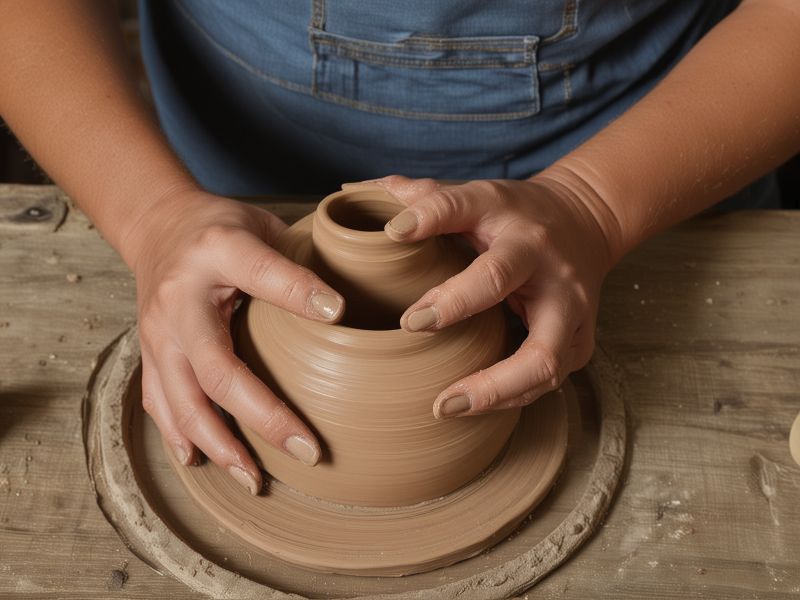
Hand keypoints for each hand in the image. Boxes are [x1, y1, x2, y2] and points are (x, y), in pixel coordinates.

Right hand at [122, 188, 343, 493]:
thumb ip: (300, 259)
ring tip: (257, 480)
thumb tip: (347, 306)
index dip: (301, 294)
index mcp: (218, 252)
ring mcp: (157, 331)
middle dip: (263, 417)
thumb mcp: (264, 225)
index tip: (340, 315)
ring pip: (182, 401)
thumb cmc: (222, 227)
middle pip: (217, 369)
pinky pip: (159, 403)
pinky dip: (180, 437)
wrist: (157, 225)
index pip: (263, 274)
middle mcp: (180, 298)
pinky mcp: (149, 353)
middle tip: (309, 450)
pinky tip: (203, 462)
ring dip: (221, 445)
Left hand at [352, 175, 615, 417]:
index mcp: (505, 215)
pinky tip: (475, 406)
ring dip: (493, 387)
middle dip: (456, 302)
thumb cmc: (516, 215)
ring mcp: (569, 302)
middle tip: (412, 325)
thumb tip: (358, 192)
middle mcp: (540, 257)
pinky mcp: (581, 339)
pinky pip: (548, 378)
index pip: (462, 205)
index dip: (428, 217)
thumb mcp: (476, 197)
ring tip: (445, 405)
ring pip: (541, 355)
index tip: (393, 232)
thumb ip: (424, 198)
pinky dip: (511, 398)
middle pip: (501, 279)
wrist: (585, 223)